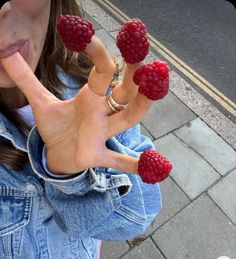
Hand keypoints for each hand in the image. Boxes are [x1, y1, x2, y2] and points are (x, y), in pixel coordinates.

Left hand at [0, 51, 151, 174]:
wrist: (57, 153)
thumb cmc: (56, 127)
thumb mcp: (40, 102)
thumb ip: (26, 79)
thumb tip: (5, 52)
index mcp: (90, 97)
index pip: (101, 72)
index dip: (97, 53)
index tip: (87, 35)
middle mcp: (102, 112)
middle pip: (124, 91)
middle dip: (134, 75)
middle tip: (144, 57)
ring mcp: (103, 134)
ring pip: (128, 119)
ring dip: (140, 107)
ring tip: (153, 92)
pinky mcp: (99, 156)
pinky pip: (120, 160)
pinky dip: (135, 164)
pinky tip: (156, 167)